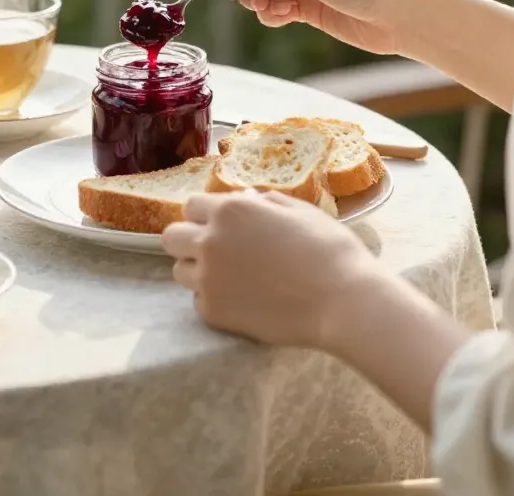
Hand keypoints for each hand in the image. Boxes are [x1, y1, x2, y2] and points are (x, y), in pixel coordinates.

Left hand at [161, 190, 375, 348]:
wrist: (342, 300)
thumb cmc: (327, 248)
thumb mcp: (297, 209)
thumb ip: (262, 202)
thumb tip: (247, 201)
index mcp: (229, 210)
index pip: (192, 205)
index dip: (209, 214)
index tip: (224, 224)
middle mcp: (210, 242)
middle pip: (171, 237)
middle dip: (188, 239)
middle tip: (215, 248)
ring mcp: (208, 280)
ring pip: (179, 271)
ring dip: (197, 269)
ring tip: (230, 276)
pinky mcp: (214, 313)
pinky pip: (198, 300)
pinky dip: (214, 298)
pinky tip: (242, 298)